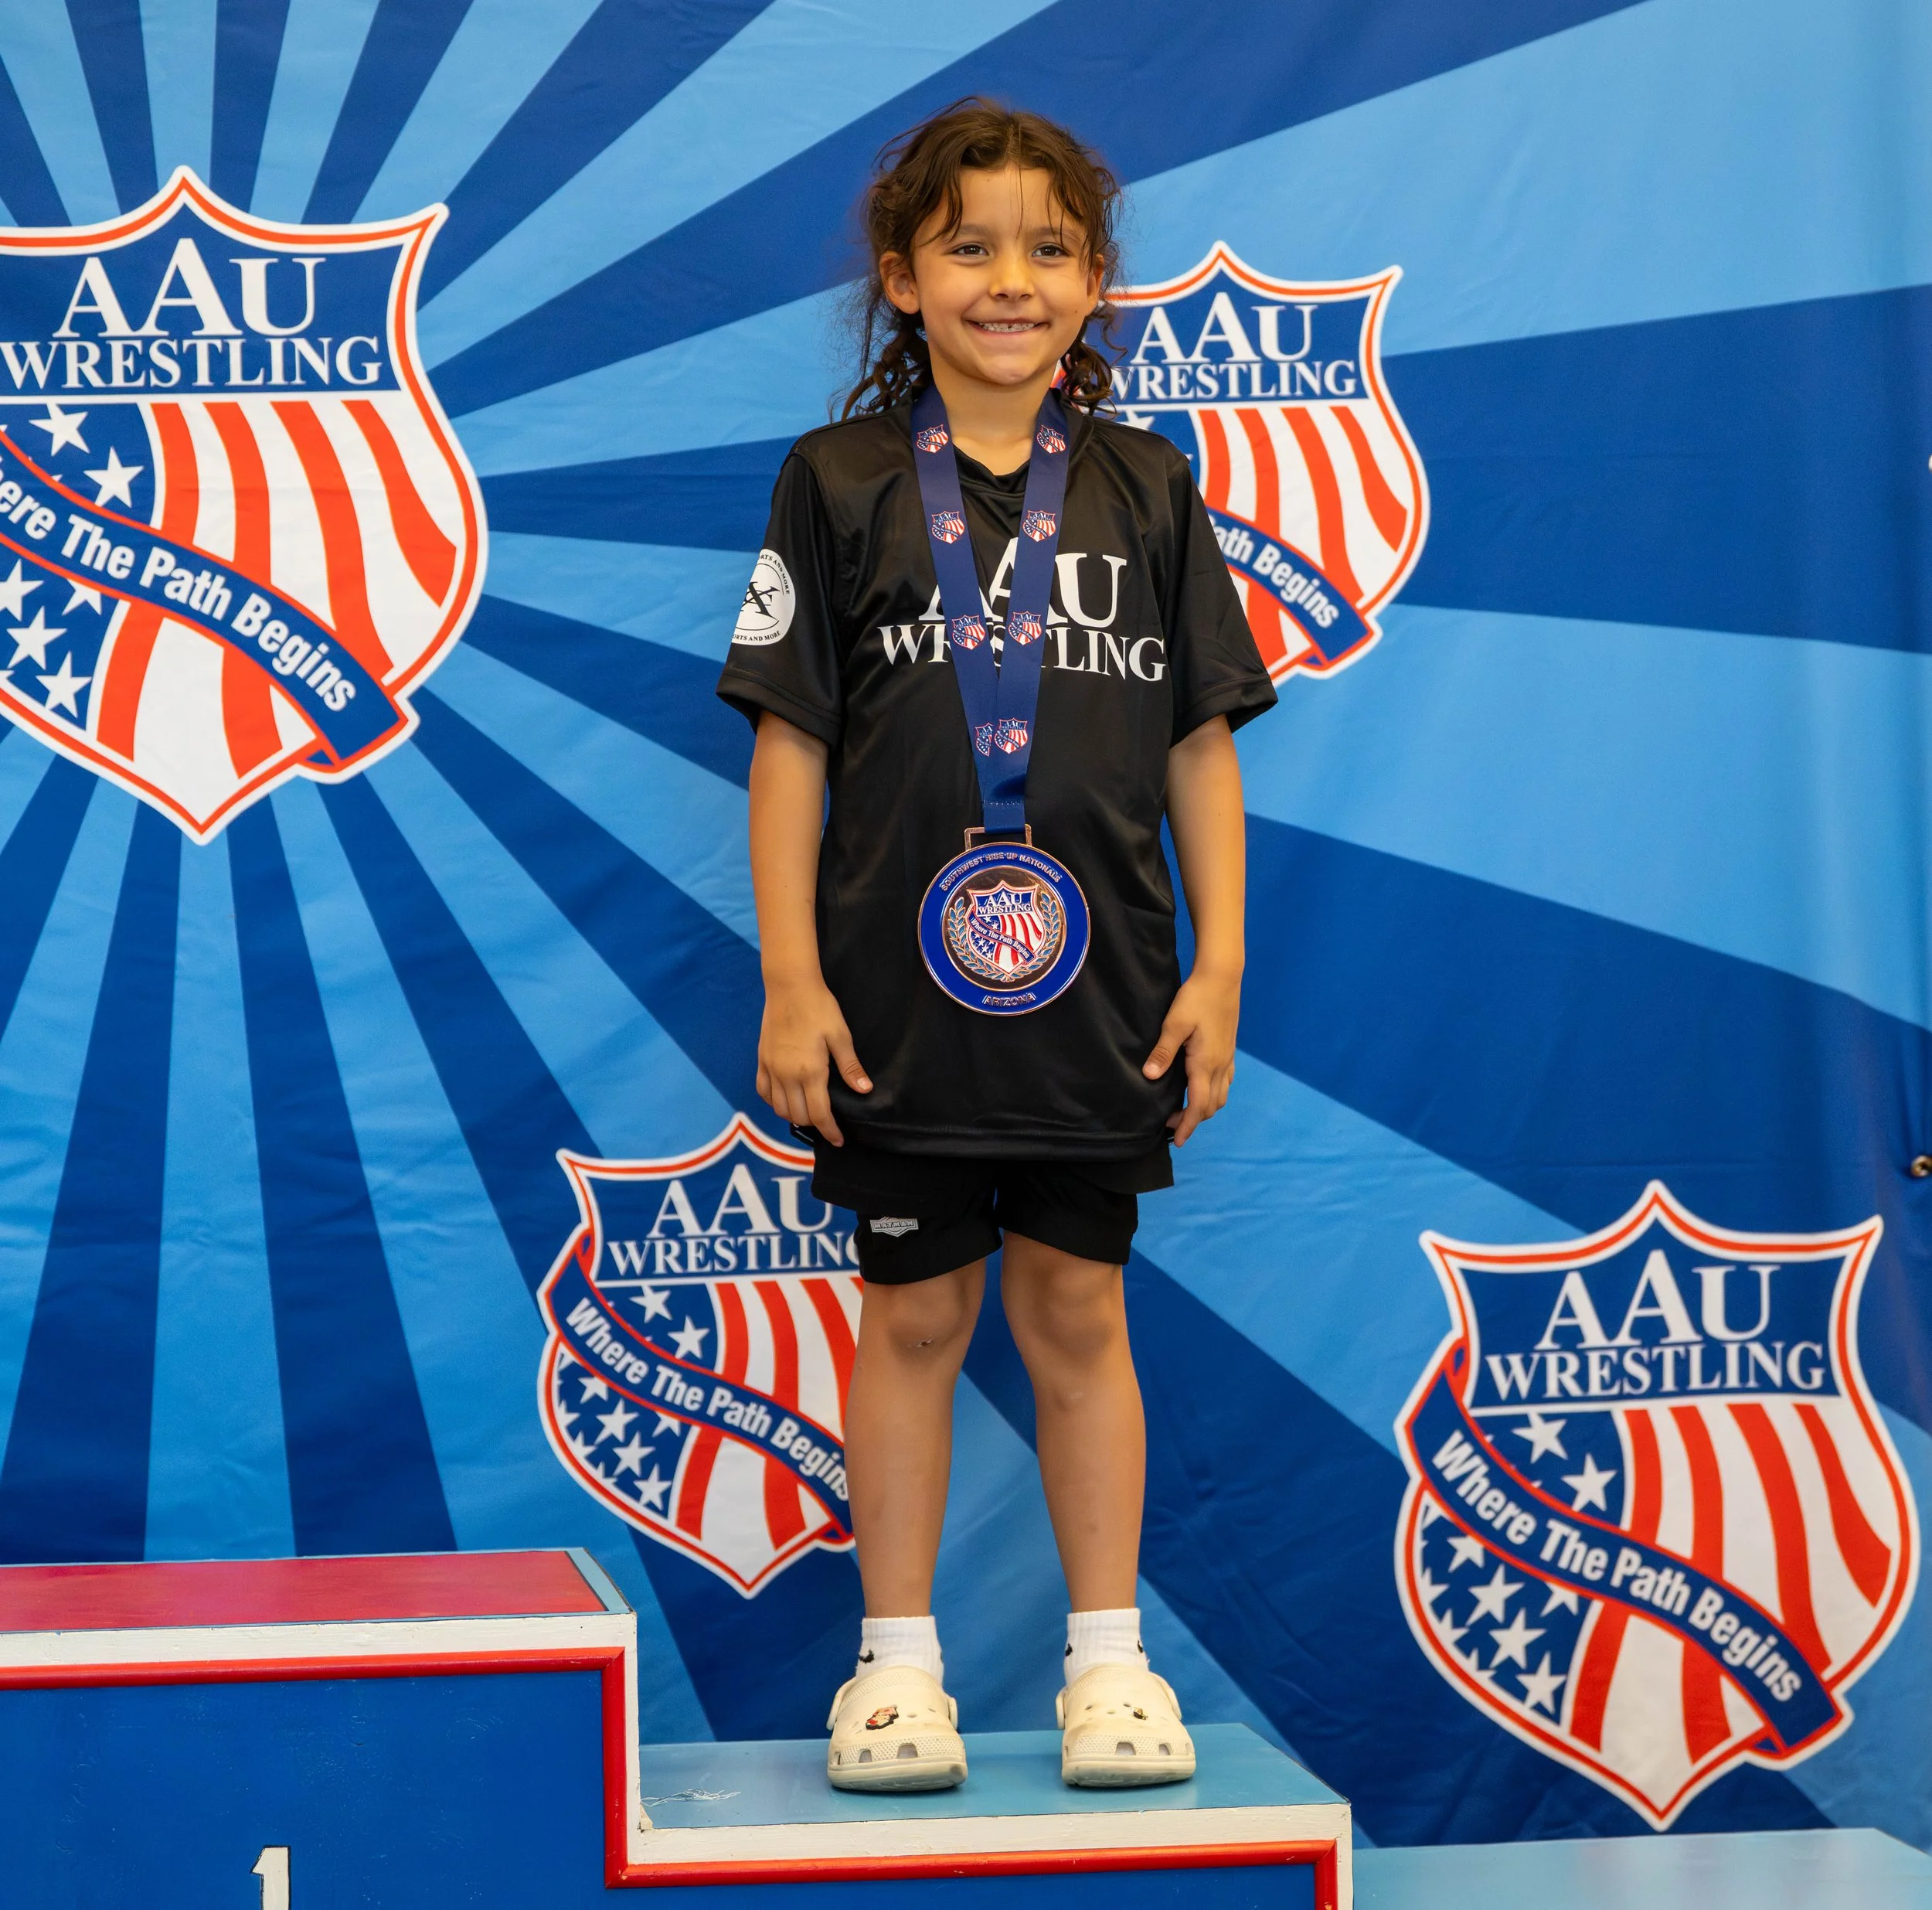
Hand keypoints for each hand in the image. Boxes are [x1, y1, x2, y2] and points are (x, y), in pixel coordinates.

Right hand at [757, 976, 870, 1144]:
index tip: (838, 1140)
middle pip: (798, 1116)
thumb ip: (850, 1066)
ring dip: (794, 1115)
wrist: (789, 987)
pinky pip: (763, 1092)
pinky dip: (774, 1102)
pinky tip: (785, 1099)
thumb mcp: (840, 1035)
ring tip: (809, 1111)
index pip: (819, 1114)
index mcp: (809, 1071)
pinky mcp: (761, 1060)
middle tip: (828, 1121)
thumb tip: (864, 1090)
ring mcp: (771, 1069)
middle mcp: (787, 1076)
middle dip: (815, 1124)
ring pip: (779, 1108)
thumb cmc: (819, 1008)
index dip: (830, 1131)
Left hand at [1142, 967, 1239, 1144]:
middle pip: (1211, 1105)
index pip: (1198, 1105)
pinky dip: (1214, 1093)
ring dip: (1204, 1108)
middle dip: (1194, 1120)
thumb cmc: (1197, 998)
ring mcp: (1228, 1058)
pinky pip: (1225, 1081)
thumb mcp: (1175, 1023)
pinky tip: (1202, 1087)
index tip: (1177, 1141)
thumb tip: (1149, 1076)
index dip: (1188, 1125)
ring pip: (1221, 1095)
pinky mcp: (1229, 1049)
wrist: (1222, 977)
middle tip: (1171, 1124)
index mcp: (1206, 1063)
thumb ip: (1163, 1052)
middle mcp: (1221, 1065)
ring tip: (1184, 1110)